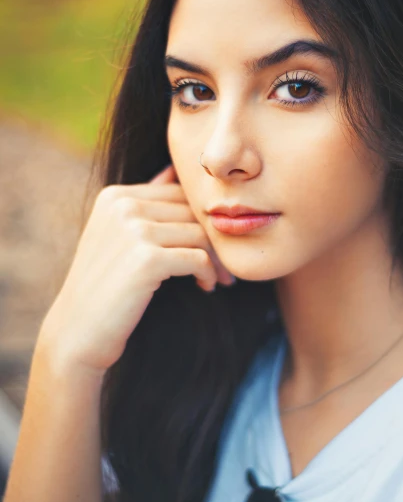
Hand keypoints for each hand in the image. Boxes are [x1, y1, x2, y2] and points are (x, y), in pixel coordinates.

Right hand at [37, 162, 235, 375]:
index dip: (202, 220)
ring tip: (219, 278)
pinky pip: (198, 258)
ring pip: (200, 234)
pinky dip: (209, 273)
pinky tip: (207, 286)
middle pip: (192, 212)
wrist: (77, 332)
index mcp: (116, 196)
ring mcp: (133, 230)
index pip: (179, 194)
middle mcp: (123, 206)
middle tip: (226, 266)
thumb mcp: (118, 236)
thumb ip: (146, 203)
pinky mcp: (147, 259)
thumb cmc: (105, 286)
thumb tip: (174, 169)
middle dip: (214, 239)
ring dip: (216, 259)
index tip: (213, 245)